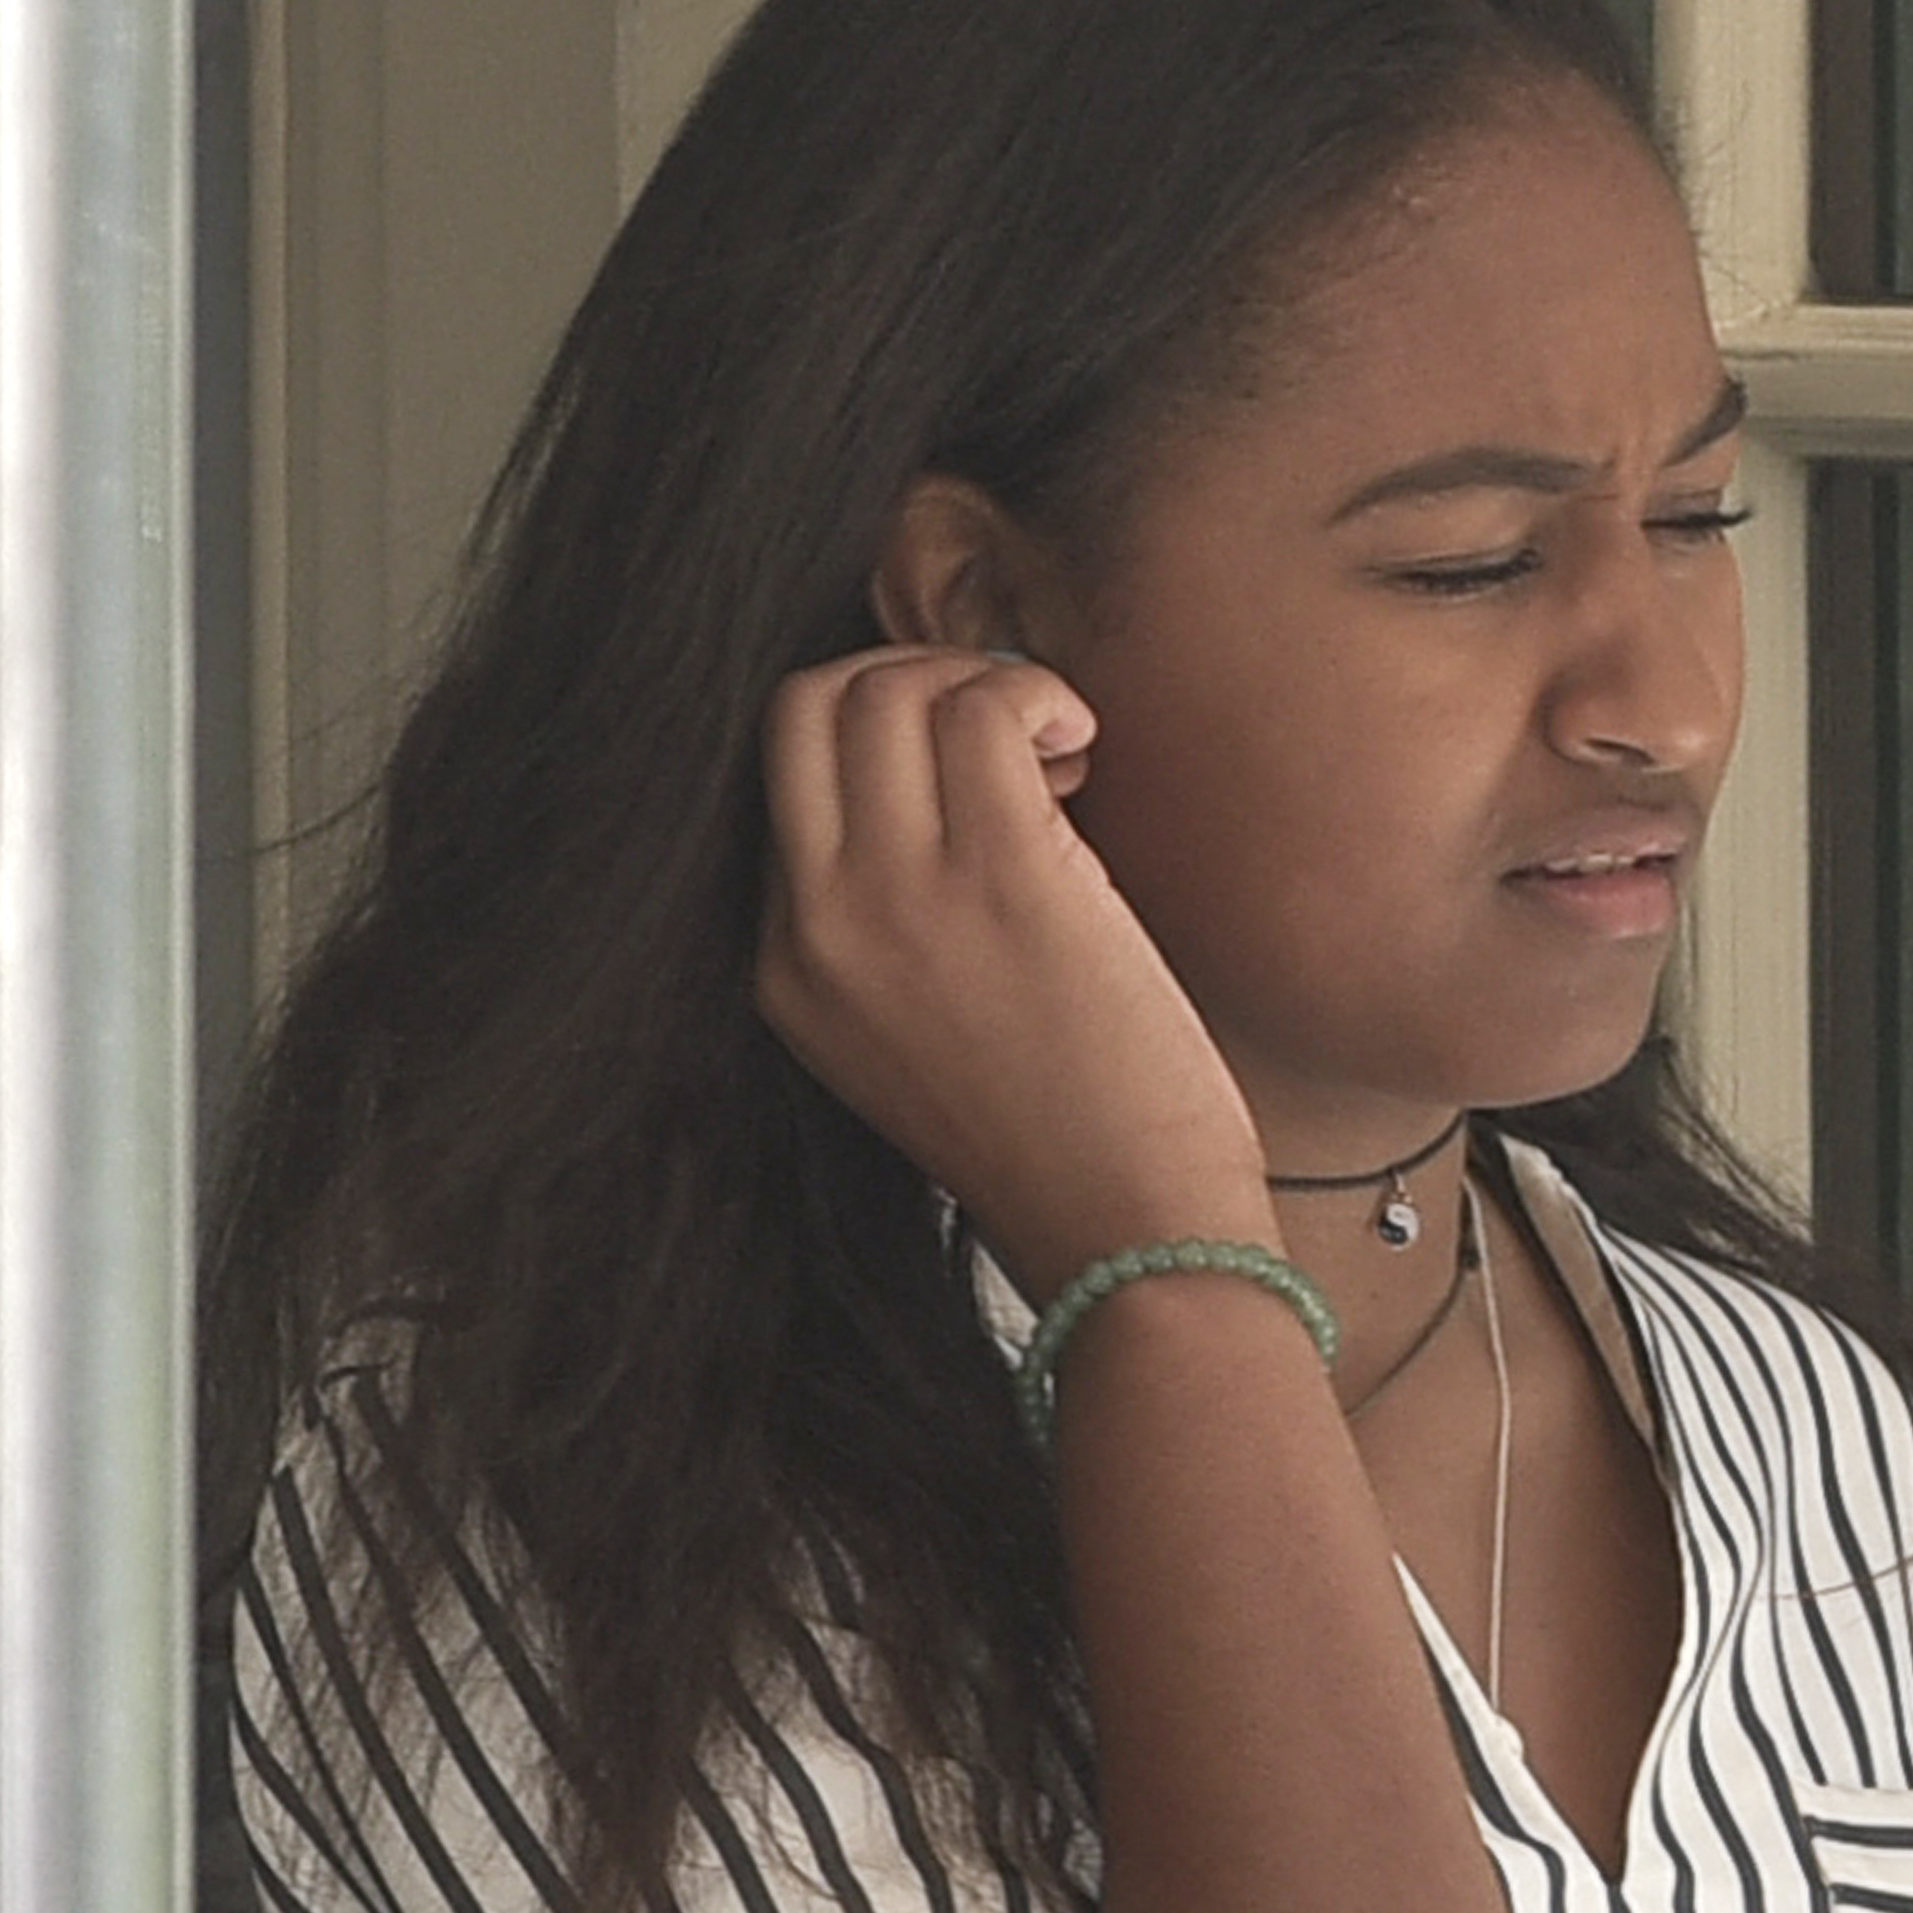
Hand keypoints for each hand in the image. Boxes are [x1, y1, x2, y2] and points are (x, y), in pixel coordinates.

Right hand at [755, 646, 1274, 1291]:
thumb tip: (951, 777)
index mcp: (787, 967)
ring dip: (986, 685)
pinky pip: (982, 711)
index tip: (981, 779)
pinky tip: (1085, 748)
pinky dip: (1037, 697)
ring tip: (1061, 752)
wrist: (1127, 1236)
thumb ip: (895, 926)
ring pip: (885, 689)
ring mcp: (896, 899)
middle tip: (1008, 731)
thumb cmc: (1067, 1137)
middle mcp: (818, 926)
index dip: (886, 736)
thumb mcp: (920, 1036)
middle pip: (806, 706)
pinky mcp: (999, 877)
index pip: (786, 774)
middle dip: (909, 677)